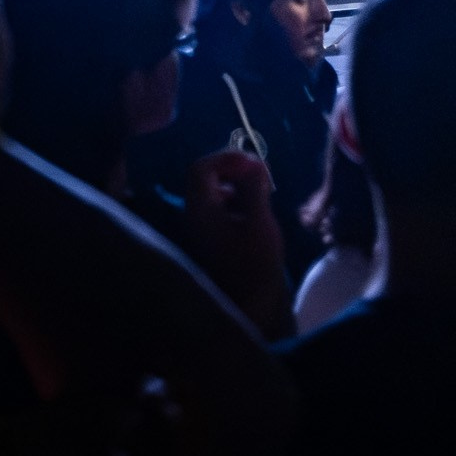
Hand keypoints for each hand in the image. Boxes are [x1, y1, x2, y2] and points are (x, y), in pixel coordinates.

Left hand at [184, 151, 286, 319]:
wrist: (251, 298)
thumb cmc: (256, 260)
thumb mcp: (260, 220)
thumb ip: (253, 188)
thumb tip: (253, 162)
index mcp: (202, 210)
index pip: (202, 168)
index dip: (228, 157)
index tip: (255, 163)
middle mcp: (193, 215)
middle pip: (204, 177)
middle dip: (233, 168)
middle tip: (261, 174)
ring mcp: (199, 226)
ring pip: (212, 190)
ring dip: (236, 183)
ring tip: (262, 192)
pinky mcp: (209, 235)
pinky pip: (217, 205)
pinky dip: (235, 198)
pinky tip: (255, 210)